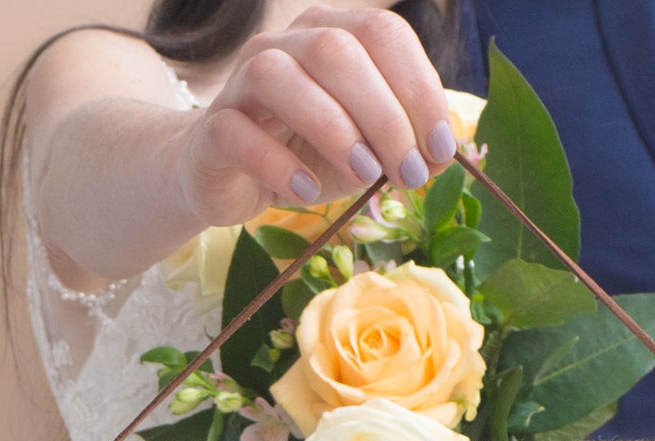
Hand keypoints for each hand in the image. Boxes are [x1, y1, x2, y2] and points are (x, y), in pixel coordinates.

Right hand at [174, 5, 457, 228]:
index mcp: (331, 35)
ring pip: (280, 78)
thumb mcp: (366, 153)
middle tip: (409, 174)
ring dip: (332, 128)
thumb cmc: (305, 156)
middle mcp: (285, 46)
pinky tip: (304, 192)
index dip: (419, 87)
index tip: (441, 148)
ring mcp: (242, 82)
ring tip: (364, 175)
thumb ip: (404, 148)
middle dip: (384, 116)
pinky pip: (237, 133)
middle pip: (337, 52)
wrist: (231, 178)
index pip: (383, 33)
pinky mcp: (212, 128)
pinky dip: (276, 164)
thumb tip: (442, 157)